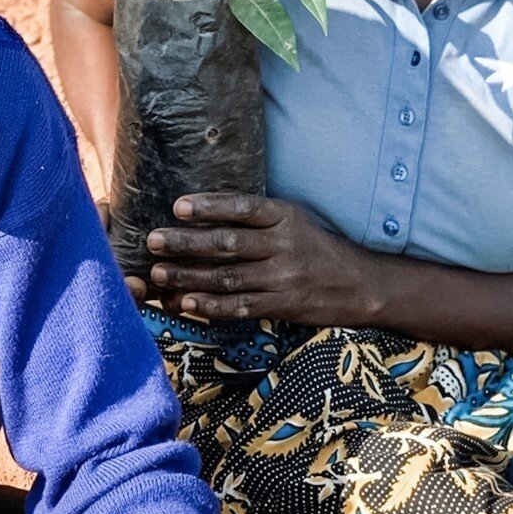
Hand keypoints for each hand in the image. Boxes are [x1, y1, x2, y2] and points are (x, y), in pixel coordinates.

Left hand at [146, 193, 368, 326]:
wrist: (359, 284)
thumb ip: (256, 218)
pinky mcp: (282, 305)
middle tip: (153, 241)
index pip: (243, 208)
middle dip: (186, 243)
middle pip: (228, 243)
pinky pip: (240, 307)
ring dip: (189, 277)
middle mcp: (283, 245)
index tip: (178, 206)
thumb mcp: (293, 220)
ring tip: (159, 274)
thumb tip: (203, 215)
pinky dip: (211, 306)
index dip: (210, 206)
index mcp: (285, 217)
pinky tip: (186, 303)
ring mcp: (283, 277)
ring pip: (228, 277)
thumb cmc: (316, 247)